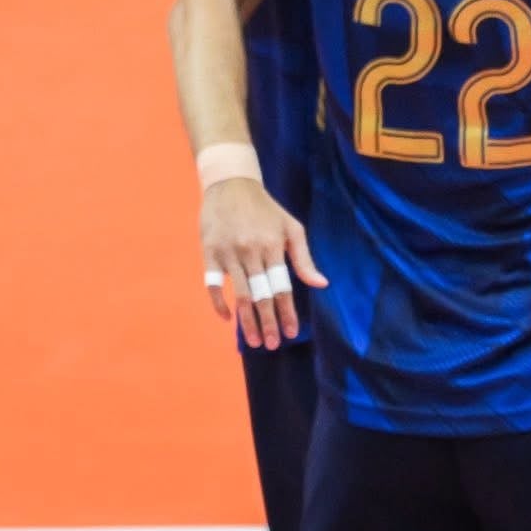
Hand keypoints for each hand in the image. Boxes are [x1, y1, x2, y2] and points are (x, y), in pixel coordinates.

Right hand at [201, 178, 323, 350]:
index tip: (291, 333)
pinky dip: (219, 304)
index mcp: (274, 246)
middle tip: (272, 344)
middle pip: (261, 295)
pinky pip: (213, 285)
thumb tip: (321, 284)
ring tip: (254, 341)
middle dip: (268, 322)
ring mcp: (228, 254)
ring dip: (247, 321)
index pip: (283, 287)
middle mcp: (251, 251)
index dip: (287, 311)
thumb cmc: (266, 209)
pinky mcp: (209, 253)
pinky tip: (228, 319)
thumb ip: (304, 258)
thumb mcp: (291, 227)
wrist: (230, 185)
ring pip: (240, 294)